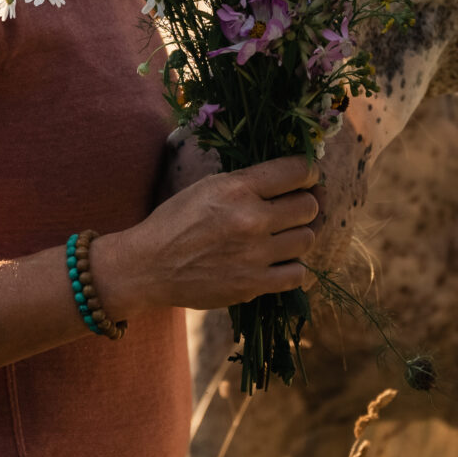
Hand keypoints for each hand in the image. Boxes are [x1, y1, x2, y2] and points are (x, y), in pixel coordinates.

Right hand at [94, 154, 318, 315]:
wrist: (148, 266)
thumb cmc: (177, 220)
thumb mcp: (209, 186)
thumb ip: (249, 180)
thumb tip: (293, 176)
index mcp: (238, 188)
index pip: (298, 171)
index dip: (308, 172)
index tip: (306, 177)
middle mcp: (251, 219)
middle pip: (309, 206)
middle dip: (306, 203)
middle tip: (295, 207)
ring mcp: (255, 255)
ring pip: (307, 239)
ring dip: (299, 235)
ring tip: (283, 235)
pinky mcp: (253, 285)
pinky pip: (297, 274)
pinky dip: (292, 267)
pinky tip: (278, 261)